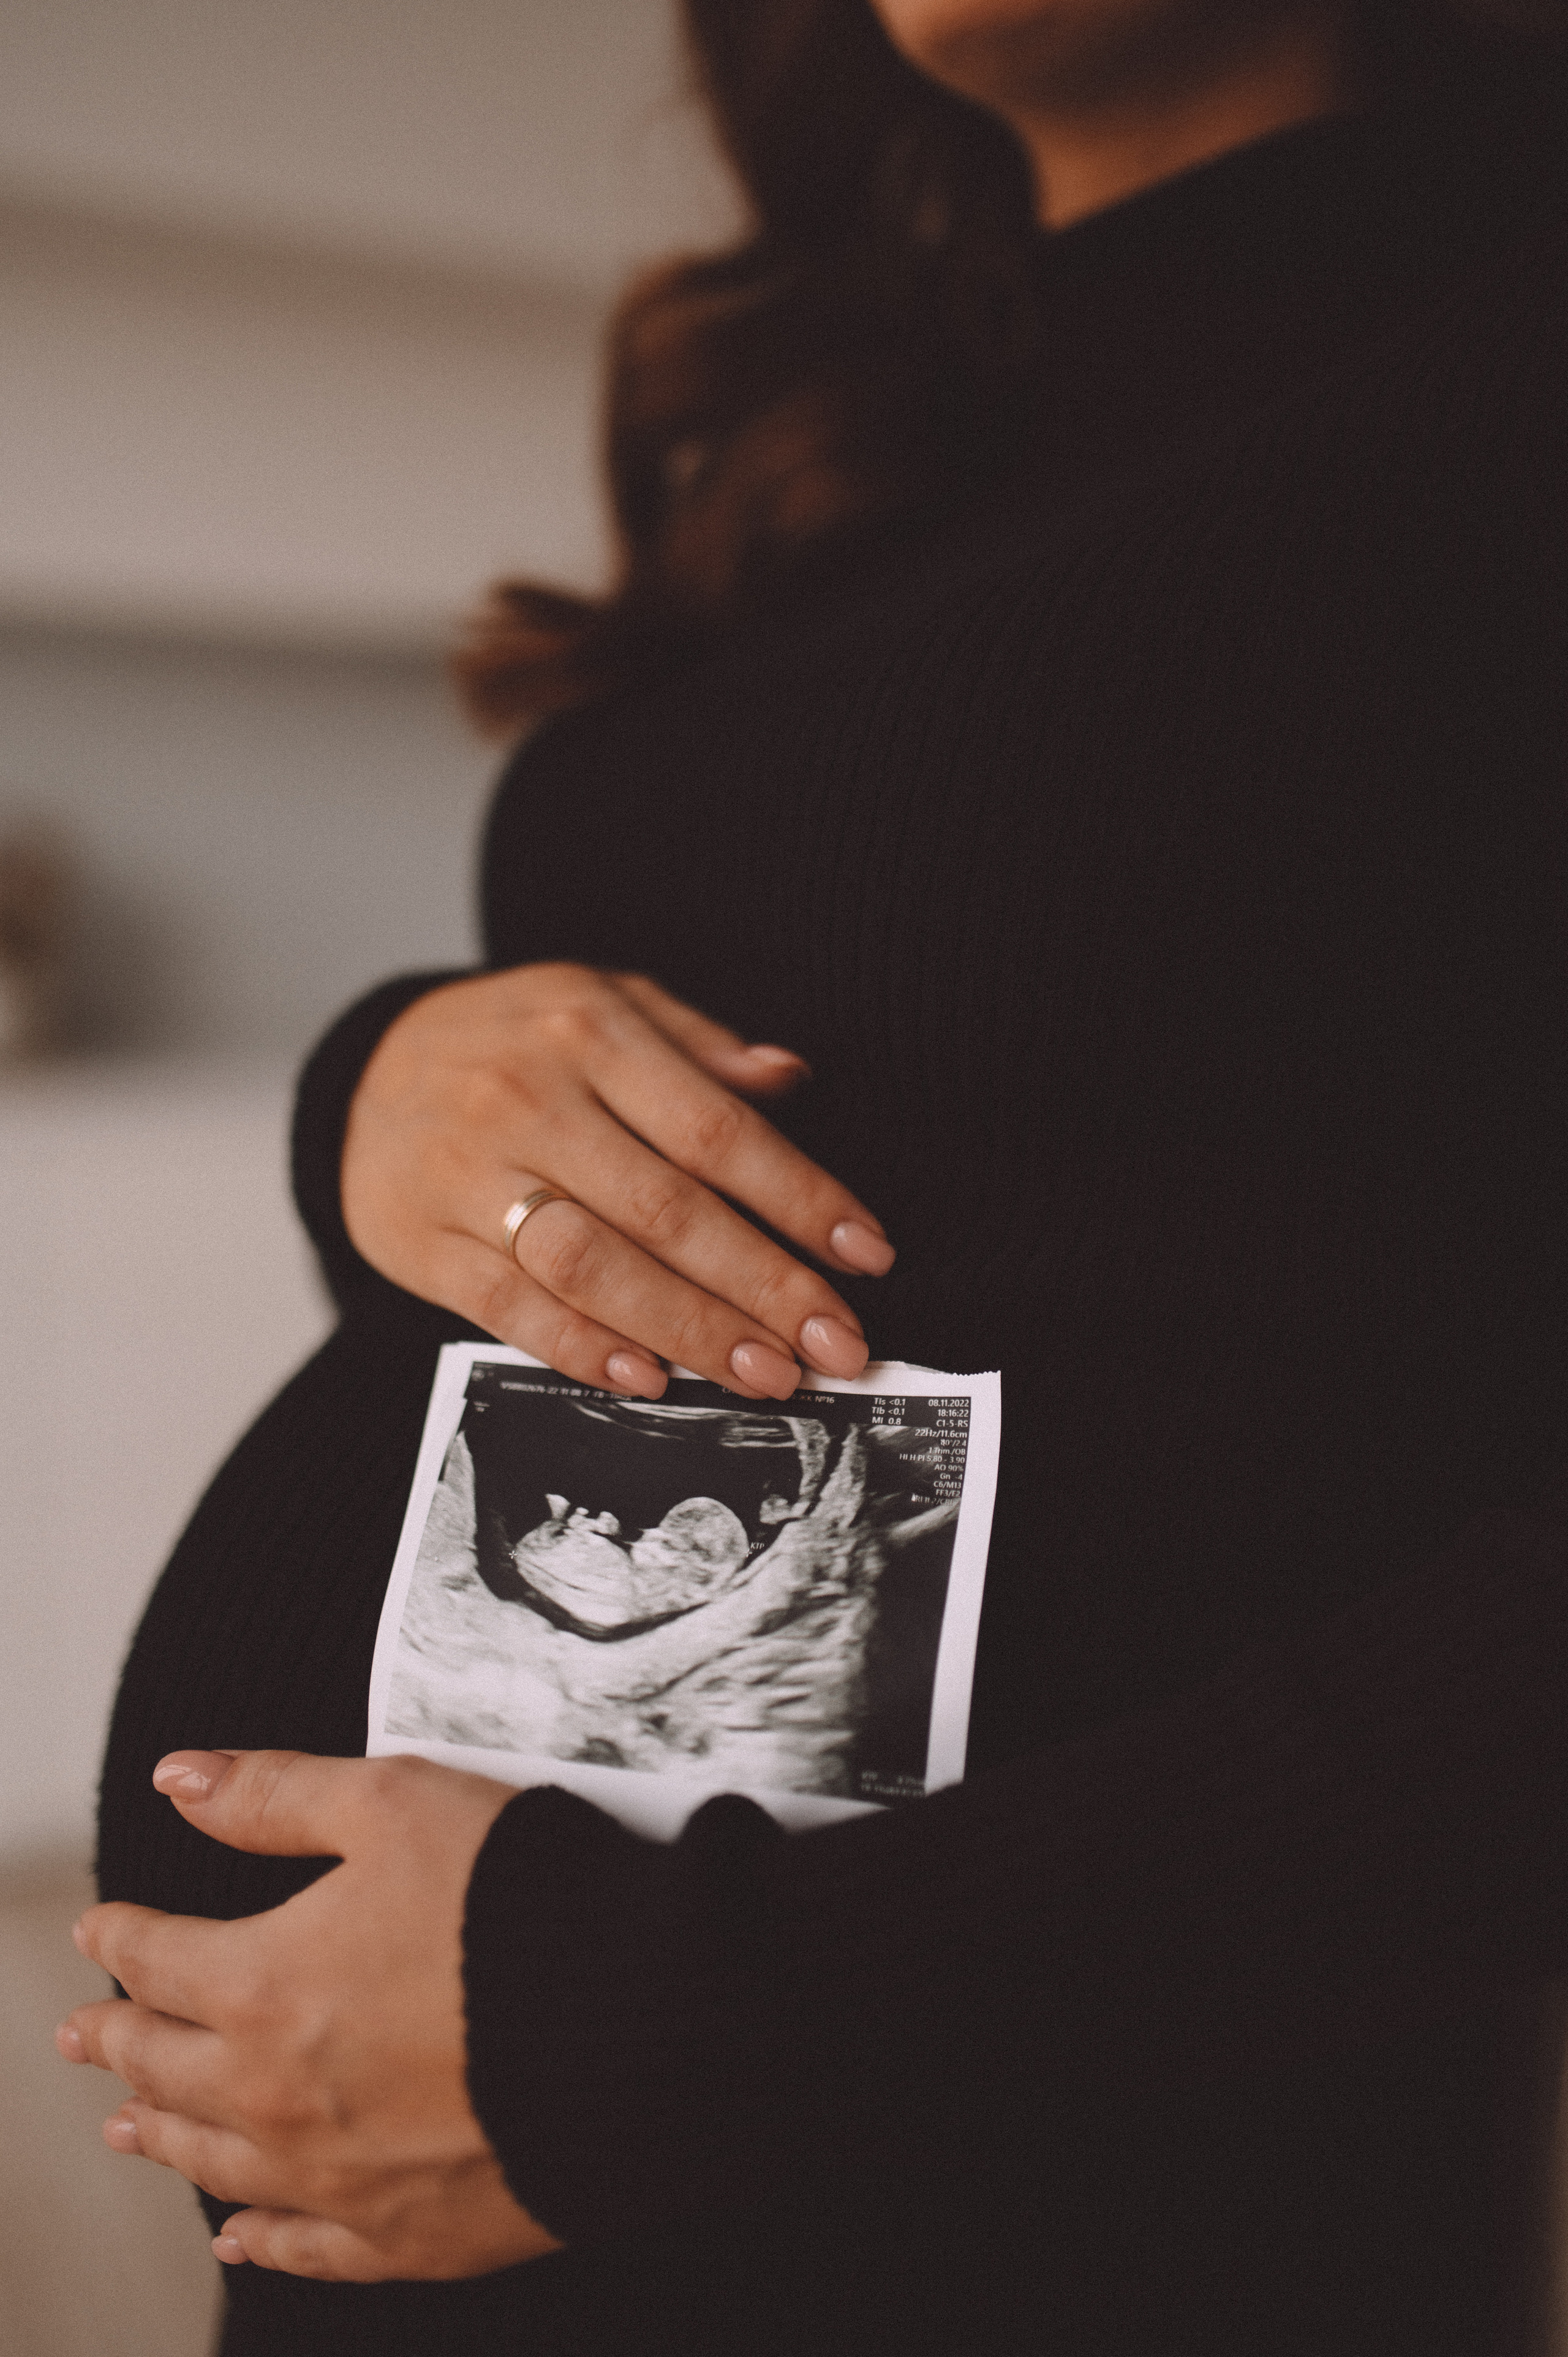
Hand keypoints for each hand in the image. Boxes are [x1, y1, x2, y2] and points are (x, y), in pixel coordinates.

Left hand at [58, 1749, 558, 2282]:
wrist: (638, 2024)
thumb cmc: (519, 1901)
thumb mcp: (394, 1804)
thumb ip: (275, 1795)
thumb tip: (177, 1777)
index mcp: (263, 1986)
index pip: (158, 1960)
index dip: (121, 1938)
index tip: (100, 1932)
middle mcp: (277, 2096)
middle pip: (164, 2069)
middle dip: (115, 2040)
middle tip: (81, 2034)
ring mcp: (336, 2178)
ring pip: (213, 2163)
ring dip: (160, 2137)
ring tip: (127, 2128)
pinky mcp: (407, 2234)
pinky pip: (304, 2250)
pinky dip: (257, 2240)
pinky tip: (237, 2235)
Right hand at [341, 965, 894, 1402]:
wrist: (363, 1067)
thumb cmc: (515, 1042)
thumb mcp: (603, 1002)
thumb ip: (697, 1043)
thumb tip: (789, 1077)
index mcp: (588, 1033)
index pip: (714, 1128)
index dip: (800, 1196)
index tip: (867, 1255)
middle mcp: (528, 1100)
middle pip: (666, 1209)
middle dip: (764, 1286)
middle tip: (835, 1345)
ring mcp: (469, 1174)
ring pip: (593, 1265)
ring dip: (689, 1329)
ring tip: (764, 1374)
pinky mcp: (424, 1241)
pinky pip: (509, 1306)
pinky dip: (582, 1348)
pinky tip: (651, 1380)